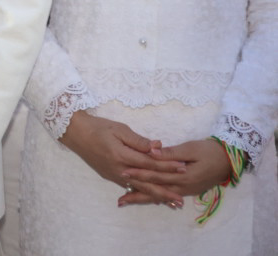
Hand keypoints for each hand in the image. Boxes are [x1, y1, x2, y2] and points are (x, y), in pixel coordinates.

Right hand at [59, 111, 185, 208]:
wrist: (75, 133)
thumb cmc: (98, 127)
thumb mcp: (119, 129)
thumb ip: (139, 140)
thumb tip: (158, 147)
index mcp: (122, 155)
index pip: (149, 163)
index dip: (167, 165)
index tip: (183, 167)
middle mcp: (119, 169)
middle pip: (146, 182)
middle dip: (165, 190)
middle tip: (181, 199)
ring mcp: (114, 175)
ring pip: (139, 188)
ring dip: (156, 196)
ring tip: (171, 203)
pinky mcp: (110, 176)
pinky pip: (130, 187)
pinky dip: (143, 193)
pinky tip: (152, 197)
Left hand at [118, 138, 233, 206]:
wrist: (229, 160)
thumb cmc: (209, 151)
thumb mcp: (191, 148)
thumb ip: (171, 152)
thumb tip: (152, 152)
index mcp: (183, 176)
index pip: (157, 176)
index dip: (140, 174)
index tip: (123, 173)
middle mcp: (184, 187)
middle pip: (156, 190)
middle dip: (138, 193)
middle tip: (120, 198)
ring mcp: (186, 190)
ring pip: (161, 195)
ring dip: (144, 198)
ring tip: (127, 201)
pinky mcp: (187, 189)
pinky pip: (168, 195)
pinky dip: (156, 197)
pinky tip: (145, 198)